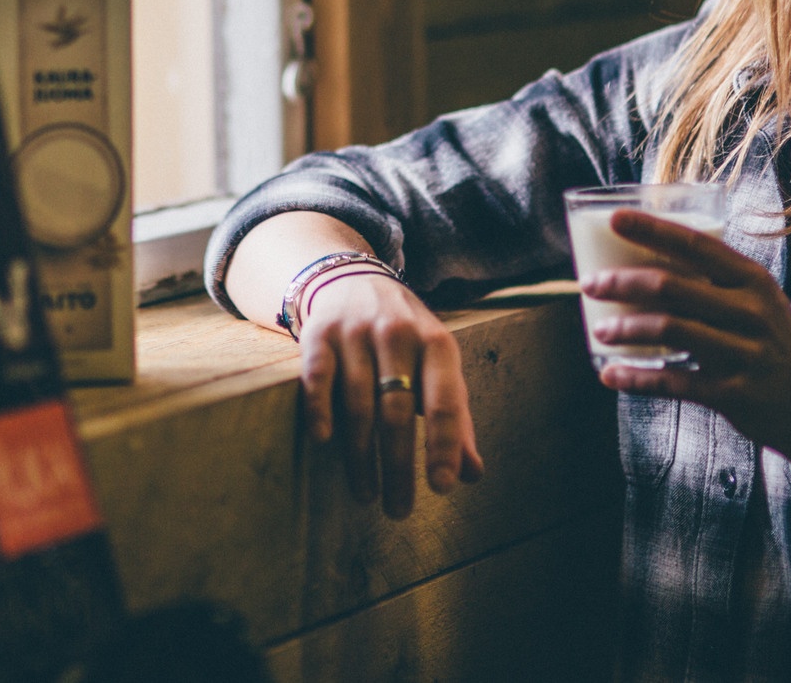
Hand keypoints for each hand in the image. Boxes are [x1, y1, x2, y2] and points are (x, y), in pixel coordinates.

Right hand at [297, 272, 484, 518]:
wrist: (353, 279)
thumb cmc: (404, 339)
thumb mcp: (436, 366)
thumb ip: (454, 418)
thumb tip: (472, 474)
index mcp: (436, 343)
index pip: (444, 401)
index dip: (444, 445)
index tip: (443, 487)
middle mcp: (397, 334)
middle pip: (398, 411)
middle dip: (399, 466)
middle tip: (398, 510)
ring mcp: (355, 332)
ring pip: (359, 403)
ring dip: (361, 455)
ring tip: (365, 495)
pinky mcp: (318, 334)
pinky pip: (318, 375)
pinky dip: (320, 408)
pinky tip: (324, 441)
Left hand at [578, 209, 790, 461]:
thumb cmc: (780, 350)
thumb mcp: (762, 308)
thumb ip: (717, 288)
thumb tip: (647, 269)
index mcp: (754, 282)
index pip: (696, 245)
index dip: (652, 229)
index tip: (614, 219)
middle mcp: (751, 312)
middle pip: (673, 286)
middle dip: (622, 282)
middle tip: (588, 284)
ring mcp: (744, 354)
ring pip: (670, 330)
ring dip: (626, 328)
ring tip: (598, 331)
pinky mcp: (735, 395)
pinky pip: (674, 383)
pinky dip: (637, 379)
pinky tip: (610, 375)